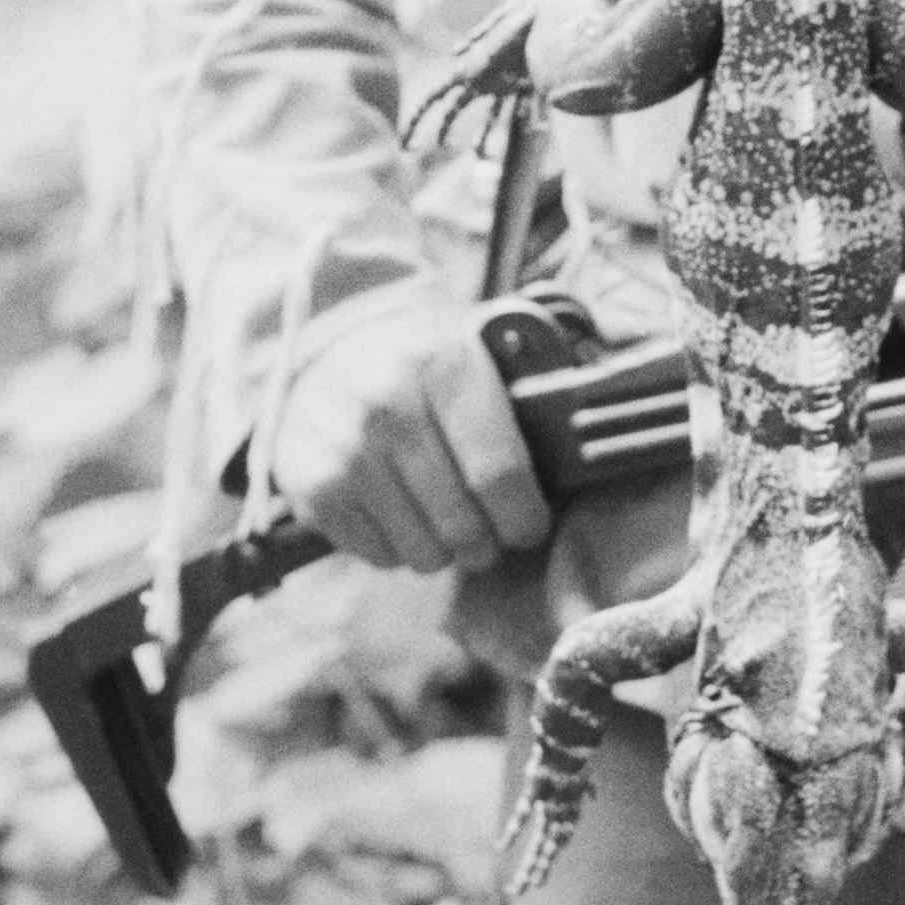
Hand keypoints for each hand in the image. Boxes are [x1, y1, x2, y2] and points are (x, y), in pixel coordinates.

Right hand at [270, 288, 549, 571]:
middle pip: (464, 525)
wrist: (325, 359)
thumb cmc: (425, 365)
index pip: (501, 473)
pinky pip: (380, 556)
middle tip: (489, 531)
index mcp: (446, 363)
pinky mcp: (313, 487)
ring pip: (423, 551)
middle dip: (487, 542)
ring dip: (443, 549)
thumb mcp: (478, 348)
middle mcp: (390, 403)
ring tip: (443, 518)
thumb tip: (591, 408)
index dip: (524, 517)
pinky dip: (397, 548)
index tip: (528, 525)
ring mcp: (346, 448)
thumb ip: (534, 376)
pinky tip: (398, 511)